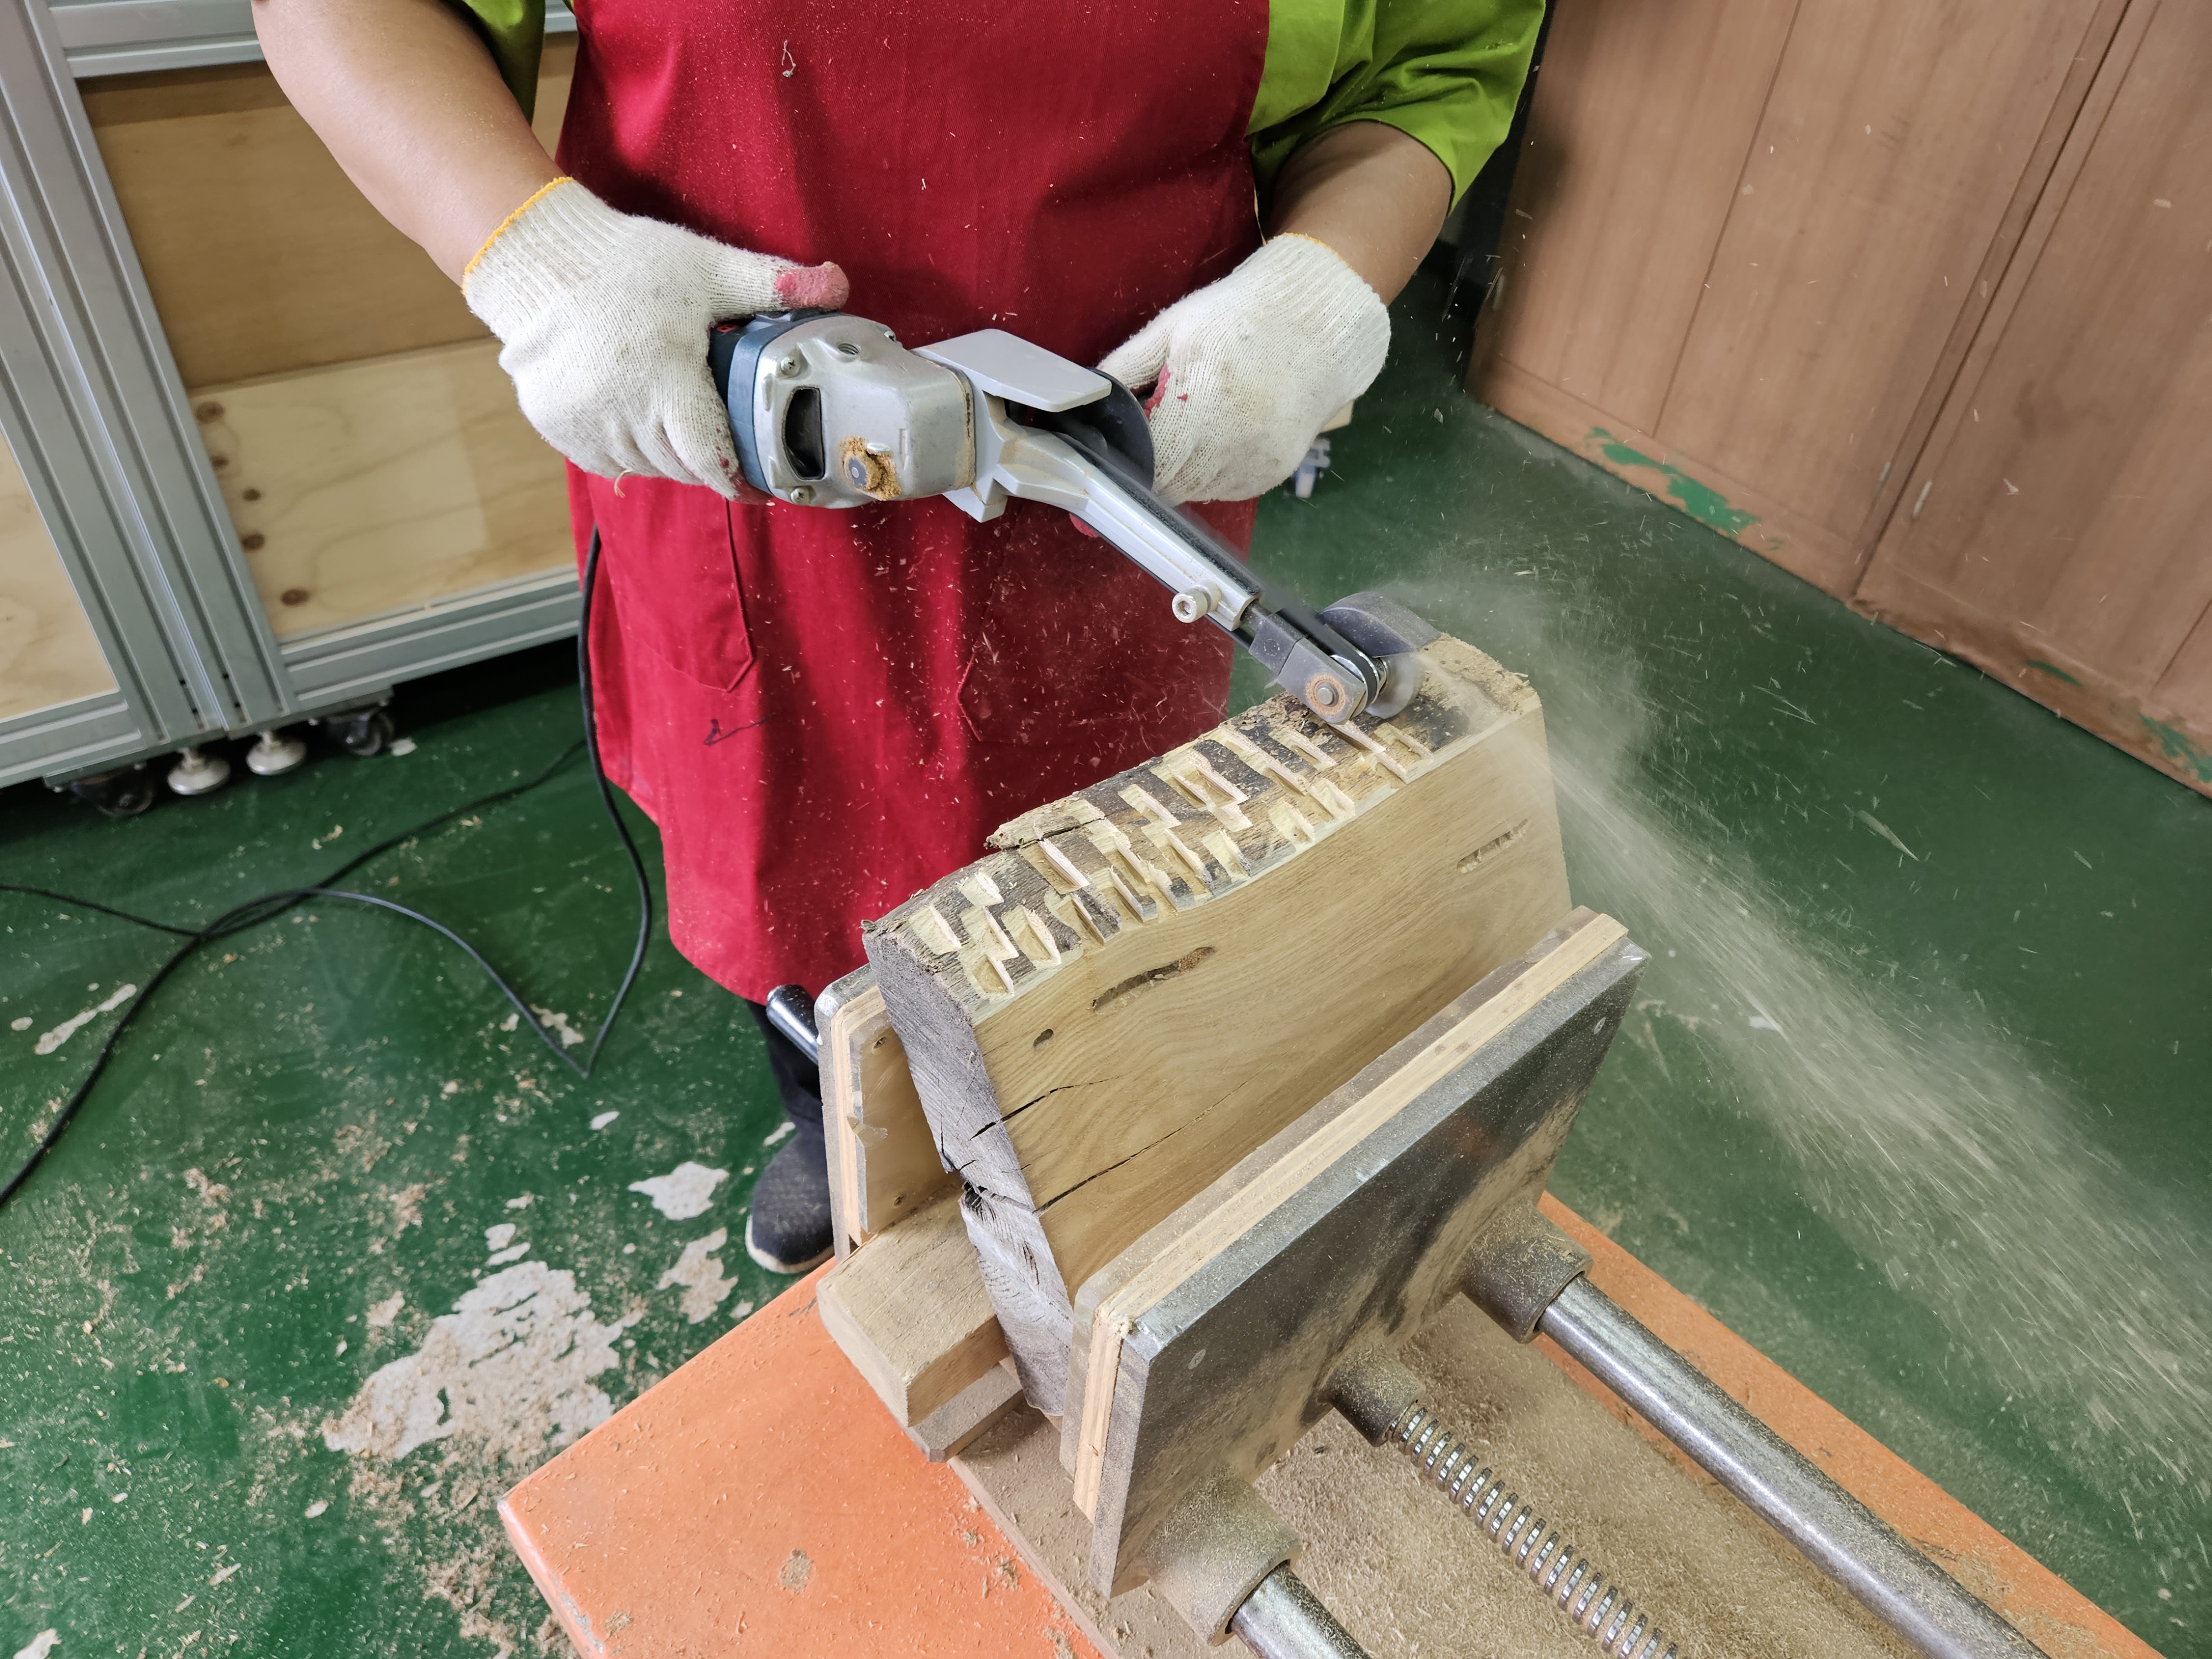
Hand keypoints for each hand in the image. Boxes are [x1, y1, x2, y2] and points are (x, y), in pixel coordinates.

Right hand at [464, 179, 848, 496]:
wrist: (540, 258)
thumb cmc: (628, 263)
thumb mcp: (707, 268)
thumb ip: (771, 284)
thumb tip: (836, 284)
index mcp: (664, 376)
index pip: (710, 458)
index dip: (740, 481)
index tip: (762, 490)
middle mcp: (619, 408)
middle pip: (680, 467)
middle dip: (707, 461)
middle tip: (723, 439)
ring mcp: (582, 421)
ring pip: (644, 468)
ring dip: (667, 457)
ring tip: (677, 420)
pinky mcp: (554, 424)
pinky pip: (607, 461)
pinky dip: (629, 451)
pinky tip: (637, 416)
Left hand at [1099, 235, 1388, 504]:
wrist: (1317, 320)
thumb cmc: (1237, 317)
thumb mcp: (1171, 329)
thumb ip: (1123, 368)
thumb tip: (1082, 400)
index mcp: (1196, 407)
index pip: (1145, 467)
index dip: (1127, 463)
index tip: (1121, 450)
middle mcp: (1229, 445)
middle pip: (1169, 486)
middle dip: (1154, 466)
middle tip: (1158, 431)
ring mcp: (1256, 464)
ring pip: (1197, 491)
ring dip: (1185, 469)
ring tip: (1196, 424)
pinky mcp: (1274, 473)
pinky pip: (1228, 487)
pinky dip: (1215, 470)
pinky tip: (1223, 433)